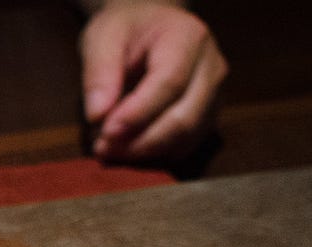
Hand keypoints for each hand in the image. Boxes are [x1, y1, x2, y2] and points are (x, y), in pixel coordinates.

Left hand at [80, 1, 227, 162]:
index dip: (138, 113)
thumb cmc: (126, 29)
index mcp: (188, 38)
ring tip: (108, 150)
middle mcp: (211, 67)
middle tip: (102, 148)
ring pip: (187, 137)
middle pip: (184, 117)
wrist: (150, 26)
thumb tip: (98, 116)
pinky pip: (185, 145)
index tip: (106, 132)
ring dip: (145, 152)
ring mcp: (213, 94)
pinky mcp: (206, 115)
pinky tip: (126, 151)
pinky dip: (154, 155)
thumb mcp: (103, 37)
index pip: (170, 83)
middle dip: (140, 141)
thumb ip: (99, 73)